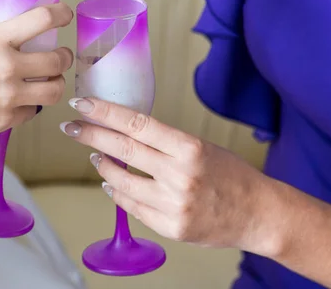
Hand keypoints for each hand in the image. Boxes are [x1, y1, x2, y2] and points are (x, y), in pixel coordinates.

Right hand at [0, 3, 73, 146]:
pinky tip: (22, 100)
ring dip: (56, 83)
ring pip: (54, 90)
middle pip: (58, 60)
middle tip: (60, 56)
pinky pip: (32, 112)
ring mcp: (9, 96)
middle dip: (64, 57)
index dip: (60, 14)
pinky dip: (31, 105)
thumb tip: (11, 32)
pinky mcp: (5, 120)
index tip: (64, 14)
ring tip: (49, 80)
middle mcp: (8, 67)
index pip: (41, 19)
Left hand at [60, 97, 275, 252]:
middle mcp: (179, 175)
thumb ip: (163, 142)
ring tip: (94, 156)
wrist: (259, 214)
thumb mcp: (201, 147)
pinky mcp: (170, 227)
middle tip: (71, 127)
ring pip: (120, 181)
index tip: (82, 104)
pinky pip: (131, 206)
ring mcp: (173, 204)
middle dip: (90, 135)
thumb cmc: (231, 175)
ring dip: (101, 166)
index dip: (104, 112)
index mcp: (189, 148)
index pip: (136, 123)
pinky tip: (110, 183)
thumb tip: (121, 132)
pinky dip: (116, 192)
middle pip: (122, 150)